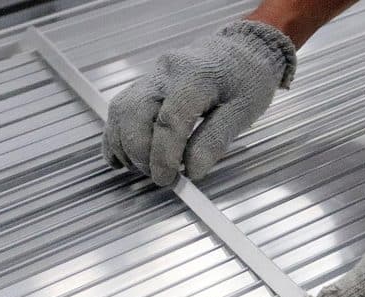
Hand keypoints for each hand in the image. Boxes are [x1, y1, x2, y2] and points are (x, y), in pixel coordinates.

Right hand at [102, 20, 295, 186]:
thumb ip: (215, 140)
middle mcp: (166, 72)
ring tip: (145, 168)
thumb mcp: (244, 111)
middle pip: (134, 114)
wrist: (241, 50)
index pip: (169, 120)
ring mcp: (151, 77)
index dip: (164, 156)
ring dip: (125, 146)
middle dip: (140, 153)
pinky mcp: (144, 84)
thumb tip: (193, 170)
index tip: (168, 179)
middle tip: (160, 176)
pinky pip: (120, 110)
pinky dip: (117, 136)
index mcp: (195, 77)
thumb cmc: (247, 79)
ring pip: (121, 111)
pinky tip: (125, 158)